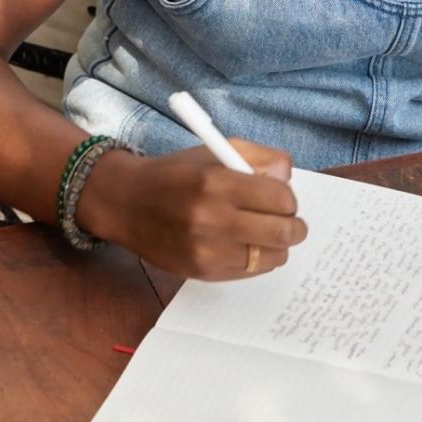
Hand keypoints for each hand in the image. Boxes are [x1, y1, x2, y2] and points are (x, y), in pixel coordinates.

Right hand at [78, 139, 306, 280]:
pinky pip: (249, 272)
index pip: (280, 197)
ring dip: (277, 246)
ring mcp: (205, 250)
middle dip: (294, 227)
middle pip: (282, 232)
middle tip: (291, 222)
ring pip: (270, 257)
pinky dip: (257, 260)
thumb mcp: (217, 150)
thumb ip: (261, 158)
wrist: (126, 203)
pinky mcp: (201, 272)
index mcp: (216, 181)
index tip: (283, 198)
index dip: (288, 198)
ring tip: (266, 234)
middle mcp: (210, 218)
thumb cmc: (177, 174)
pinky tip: (245, 245)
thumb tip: (288, 181)